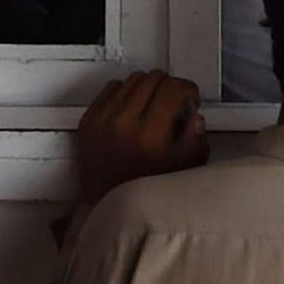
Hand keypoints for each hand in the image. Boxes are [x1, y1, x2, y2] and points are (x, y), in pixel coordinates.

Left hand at [73, 73, 207, 212]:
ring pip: (132, 79)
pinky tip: (132, 107)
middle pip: (153, 78)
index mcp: (150, 136)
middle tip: (174, 102)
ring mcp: (102, 119)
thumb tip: (196, 118)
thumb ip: (195, 143)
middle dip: (169, 86)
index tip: (190, 98)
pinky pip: (111, 88)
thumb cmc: (143, 191)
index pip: (172, 89)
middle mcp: (124, 123)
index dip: (187, 89)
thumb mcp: (182, 173)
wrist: (103, 205)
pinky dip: (125, 92)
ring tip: (153, 105)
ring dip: (148, 86)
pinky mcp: (88, 120)